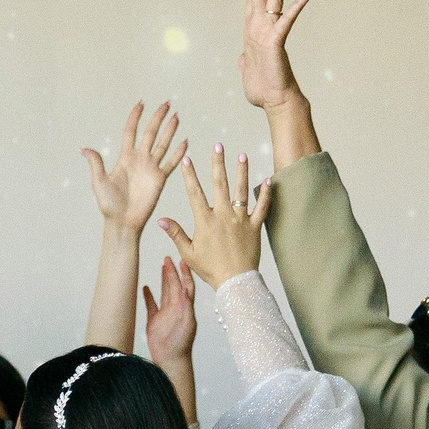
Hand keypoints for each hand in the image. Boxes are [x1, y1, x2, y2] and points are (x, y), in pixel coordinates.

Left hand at [81, 100, 184, 232]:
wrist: (123, 222)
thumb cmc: (109, 204)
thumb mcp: (99, 182)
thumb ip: (96, 164)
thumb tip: (83, 148)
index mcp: (125, 157)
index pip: (131, 131)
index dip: (136, 117)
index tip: (142, 103)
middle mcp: (139, 159)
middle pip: (150, 133)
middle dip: (158, 118)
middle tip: (166, 103)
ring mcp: (151, 168)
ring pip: (163, 144)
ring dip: (170, 130)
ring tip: (176, 116)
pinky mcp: (160, 179)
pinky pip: (172, 163)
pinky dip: (179, 153)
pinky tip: (185, 141)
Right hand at [142, 256, 196, 364]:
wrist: (171, 359)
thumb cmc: (181, 344)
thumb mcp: (186, 322)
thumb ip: (185, 304)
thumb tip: (184, 287)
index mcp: (184, 307)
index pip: (185, 285)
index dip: (184, 273)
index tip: (181, 260)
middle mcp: (176, 308)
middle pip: (174, 285)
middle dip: (172, 271)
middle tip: (168, 258)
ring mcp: (165, 314)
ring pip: (164, 292)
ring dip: (163, 279)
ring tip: (161, 266)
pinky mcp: (154, 321)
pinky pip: (151, 305)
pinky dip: (149, 296)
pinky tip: (145, 287)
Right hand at [160, 144, 268, 289]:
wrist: (235, 281)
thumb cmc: (210, 269)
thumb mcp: (188, 252)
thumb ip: (176, 233)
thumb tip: (160, 219)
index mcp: (205, 221)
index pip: (195, 193)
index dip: (190, 175)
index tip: (186, 159)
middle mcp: (223, 216)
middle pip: (219, 184)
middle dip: (218, 163)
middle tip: (218, 146)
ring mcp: (240, 220)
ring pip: (241, 191)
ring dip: (242, 172)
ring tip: (242, 155)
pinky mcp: (255, 226)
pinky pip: (262, 207)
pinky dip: (266, 194)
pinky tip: (269, 180)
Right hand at [237, 0, 316, 112]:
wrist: (274, 100)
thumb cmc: (262, 88)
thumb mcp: (249, 69)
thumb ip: (245, 60)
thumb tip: (241, 58)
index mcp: (251, 30)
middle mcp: (256, 27)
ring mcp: (264, 33)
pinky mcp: (275, 41)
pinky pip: (289, 17)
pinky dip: (300, 3)